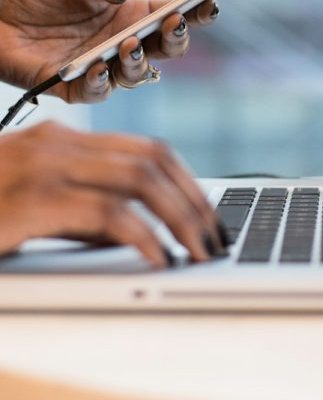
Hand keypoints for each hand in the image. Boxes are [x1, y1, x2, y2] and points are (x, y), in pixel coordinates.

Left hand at [0, 0, 218, 101]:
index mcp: (130, 13)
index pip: (174, 14)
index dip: (197, 11)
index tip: (210, 3)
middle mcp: (123, 42)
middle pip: (168, 49)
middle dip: (178, 39)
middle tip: (173, 23)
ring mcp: (103, 67)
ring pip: (139, 74)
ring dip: (140, 61)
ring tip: (128, 44)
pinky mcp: (74, 87)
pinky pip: (98, 92)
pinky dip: (103, 82)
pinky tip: (98, 65)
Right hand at [0, 121, 226, 265]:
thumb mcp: (36, 205)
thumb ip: (86, 210)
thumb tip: (140, 232)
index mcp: (65, 140)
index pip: (149, 149)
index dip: (188, 181)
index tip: (209, 214)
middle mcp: (59, 144)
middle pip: (154, 160)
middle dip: (195, 201)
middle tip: (215, 237)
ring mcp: (43, 167)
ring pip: (141, 180)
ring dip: (181, 217)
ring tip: (199, 250)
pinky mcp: (30, 201)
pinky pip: (108, 214)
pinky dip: (144, 236)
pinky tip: (159, 258)